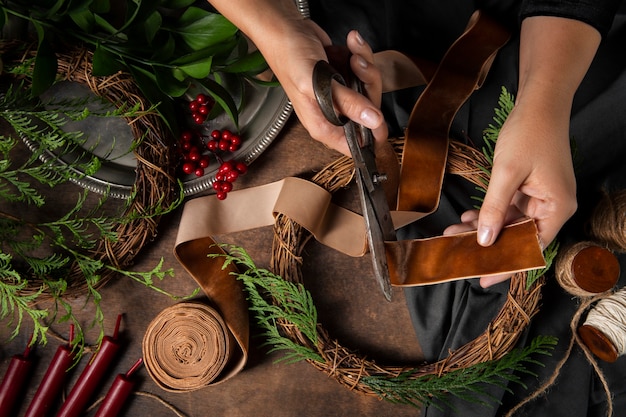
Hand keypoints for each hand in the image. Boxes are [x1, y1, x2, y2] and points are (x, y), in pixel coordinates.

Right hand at [257, 19, 386, 153]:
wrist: (284, 27)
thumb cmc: (289, 57)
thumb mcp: (317, 83)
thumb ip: (346, 103)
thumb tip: (373, 120)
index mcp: (324, 125)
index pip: (356, 145)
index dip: (373, 134)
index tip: (380, 115)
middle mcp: (333, 112)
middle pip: (370, 112)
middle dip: (369, 85)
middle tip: (358, 67)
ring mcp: (340, 93)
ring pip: (370, 88)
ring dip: (366, 65)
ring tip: (352, 53)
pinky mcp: (344, 75)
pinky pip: (365, 69)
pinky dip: (361, 54)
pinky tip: (350, 45)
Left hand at [444, 99, 576, 286]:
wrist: (538, 103)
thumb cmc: (529, 134)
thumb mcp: (506, 173)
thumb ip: (493, 209)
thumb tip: (483, 240)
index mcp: (557, 208)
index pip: (531, 248)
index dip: (507, 265)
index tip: (483, 279)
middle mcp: (552, 207)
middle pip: (518, 238)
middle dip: (486, 244)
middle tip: (455, 252)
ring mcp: (540, 198)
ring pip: (509, 224)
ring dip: (481, 228)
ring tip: (452, 233)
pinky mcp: (529, 189)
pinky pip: (506, 209)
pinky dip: (487, 213)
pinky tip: (465, 217)